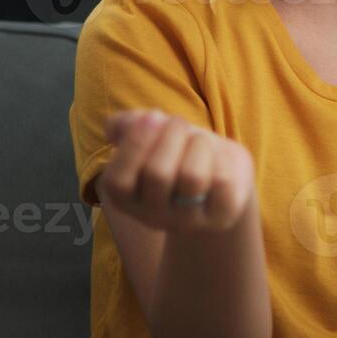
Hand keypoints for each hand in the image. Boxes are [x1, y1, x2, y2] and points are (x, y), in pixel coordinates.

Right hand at [99, 110, 255, 232]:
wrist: (219, 173)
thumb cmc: (177, 151)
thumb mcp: (149, 134)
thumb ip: (126, 124)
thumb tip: (114, 127)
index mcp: (126, 200)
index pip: (118, 181)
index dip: (135, 142)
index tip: (152, 117)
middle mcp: (154, 216)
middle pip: (158, 174)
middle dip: (171, 135)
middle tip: (179, 122)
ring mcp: (188, 220)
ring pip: (192, 177)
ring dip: (197, 144)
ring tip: (199, 139)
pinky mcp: (221, 215)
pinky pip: (222, 180)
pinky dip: (221, 156)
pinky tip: (218, 156)